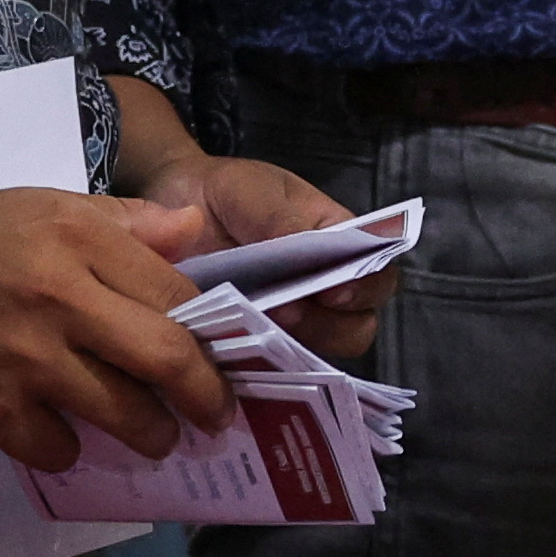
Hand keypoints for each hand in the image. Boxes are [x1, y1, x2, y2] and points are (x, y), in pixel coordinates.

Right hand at [0, 187, 230, 470]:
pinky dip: (68, 447)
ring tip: (156, 438)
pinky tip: (60, 431)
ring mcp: (28, 362)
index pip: (175, 293)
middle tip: (215, 415)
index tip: (223, 355)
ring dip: (150, 435)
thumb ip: (125, 221)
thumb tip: (196, 228)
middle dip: (204, 397)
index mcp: (79, 240)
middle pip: (165, 359)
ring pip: (123, 416)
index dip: (211, 331)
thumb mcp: (43, 208)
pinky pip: (60, 449)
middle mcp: (60, 299)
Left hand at [183, 153, 396, 360]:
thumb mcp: (248, 189)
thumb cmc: (226, 192)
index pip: (378, 272)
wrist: (177, 205)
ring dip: (294, 344)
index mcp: (340, 242)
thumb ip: (275, 217)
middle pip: (358, 325)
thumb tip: (295, 243)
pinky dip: (260, 361)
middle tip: (287, 310)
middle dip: (330, 324)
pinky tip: (236, 342)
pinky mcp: (261, 344)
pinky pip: (274, 367)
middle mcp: (327, 288)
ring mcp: (295, 321)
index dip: (366, 287)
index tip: (334, 290)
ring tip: (255, 322)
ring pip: (321, 353)